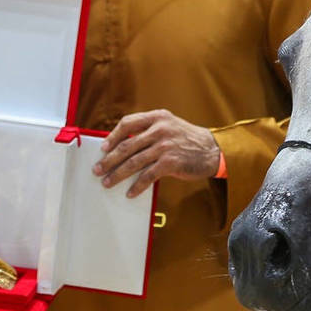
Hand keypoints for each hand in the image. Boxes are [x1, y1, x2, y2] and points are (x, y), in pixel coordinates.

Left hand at [93, 109, 220, 197]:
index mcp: (157, 117)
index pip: (128, 123)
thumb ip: (149, 131)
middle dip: (109, 160)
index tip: (103, 148)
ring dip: (117, 174)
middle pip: (126, 145)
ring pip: (133, 162)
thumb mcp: (170, 126)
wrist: (212, 150)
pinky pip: (147, 176)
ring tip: (108, 182)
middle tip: (98, 169)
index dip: (112, 136)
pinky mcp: (171, 162)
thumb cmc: (188, 140)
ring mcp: (165, 146)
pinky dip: (137, 186)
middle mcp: (160, 129)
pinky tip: (130, 193)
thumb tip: (123, 146)